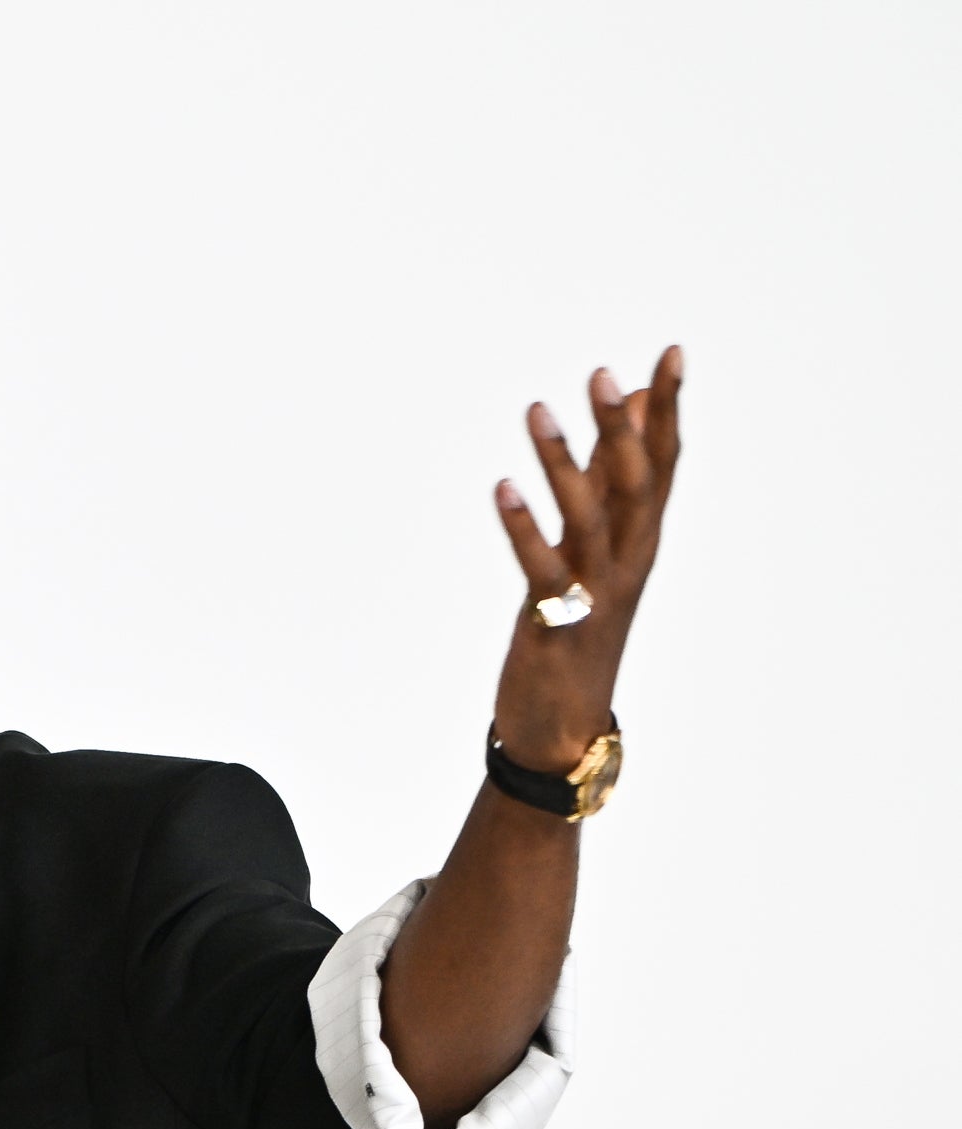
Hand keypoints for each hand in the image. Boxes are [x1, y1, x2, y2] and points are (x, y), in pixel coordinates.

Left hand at [491, 345, 681, 769]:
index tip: (671, 353)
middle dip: (623, 428)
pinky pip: (541, 570)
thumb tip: (627, 412)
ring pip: (590, 520)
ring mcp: (596, 595)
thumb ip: (612, 482)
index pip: (664, 463)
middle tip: (601, 374)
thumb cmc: (579, 630)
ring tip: (536, 411)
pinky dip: (524, 528)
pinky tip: (503, 487)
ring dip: (564, 465)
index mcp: (641, 543)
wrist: (563, 730)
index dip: (667, 409)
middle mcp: (628, 563)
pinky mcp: (555, 626)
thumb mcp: (598, 551)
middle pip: (638, 484)